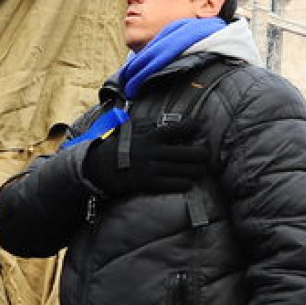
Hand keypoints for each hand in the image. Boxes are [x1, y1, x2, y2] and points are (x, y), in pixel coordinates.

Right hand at [82, 119, 207, 196]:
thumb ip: (151, 124)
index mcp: (152, 134)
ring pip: (186, 171)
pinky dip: (183, 184)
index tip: (199, 129)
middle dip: (203, 155)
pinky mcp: (147, 182)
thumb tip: (167, 120)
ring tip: (200, 170)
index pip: (181, 128)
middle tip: (207, 156)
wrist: (98, 166)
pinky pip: (173, 184)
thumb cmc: (118, 145)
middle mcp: (155, 150)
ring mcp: (152, 167)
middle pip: (191, 153)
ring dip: (196, 171)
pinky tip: (188, 182)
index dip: (194, 128)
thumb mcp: (133, 128)